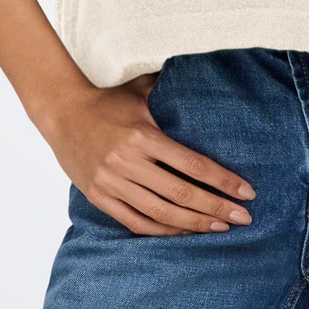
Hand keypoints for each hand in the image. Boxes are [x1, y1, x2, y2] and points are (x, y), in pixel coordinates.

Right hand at [41, 72, 257, 236]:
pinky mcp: (100, 197)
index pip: (193, 165)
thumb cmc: (108, 101)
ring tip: (220, 228)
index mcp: (143, 136)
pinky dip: (163, 232)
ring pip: (161, 214)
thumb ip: (171, 89)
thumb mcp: (140, 90)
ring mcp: (112, 183)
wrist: (62, 113)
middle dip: (217, 208)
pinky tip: (184, 233)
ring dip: (194, 225)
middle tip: (244, 217)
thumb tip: (208, 76)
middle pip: (182, 195)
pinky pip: (136, 222)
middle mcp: (128, 163)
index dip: (223, 181)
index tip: (247, 192)